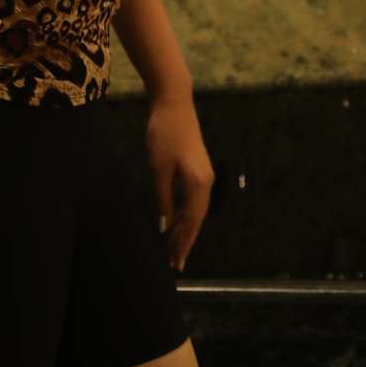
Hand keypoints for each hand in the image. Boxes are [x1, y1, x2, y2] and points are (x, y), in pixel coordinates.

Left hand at [146, 94, 214, 273]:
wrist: (174, 103)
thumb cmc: (164, 134)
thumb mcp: (159, 168)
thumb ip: (162, 197)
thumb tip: (163, 225)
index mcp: (199, 184)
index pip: (190, 222)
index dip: (182, 243)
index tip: (175, 263)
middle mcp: (206, 182)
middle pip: (196, 219)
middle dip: (184, 241)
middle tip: (174, 263)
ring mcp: (203, 175)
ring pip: (195, 210)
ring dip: (184, 229)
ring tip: (173, 248)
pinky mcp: (197, 168)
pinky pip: (193, 199)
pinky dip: (184, 214)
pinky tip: (174, 221)